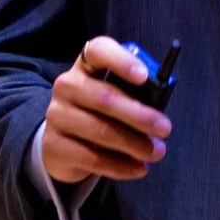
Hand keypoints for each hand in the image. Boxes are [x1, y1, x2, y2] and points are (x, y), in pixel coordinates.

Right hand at [41, 36, 171, 185]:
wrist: (62, 142)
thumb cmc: (100, 113)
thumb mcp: (115, 97)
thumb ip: (134, 97)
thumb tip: (159, 115)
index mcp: (85, 66)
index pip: (98, 51)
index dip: (121, 61)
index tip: (144, 76)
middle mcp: (67, 86)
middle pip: (103, 97)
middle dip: (139, 114)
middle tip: (165, 128)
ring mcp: (57, 115)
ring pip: (100, 130)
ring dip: (134, 144)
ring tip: (157, 152)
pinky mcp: (54, 145)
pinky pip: (92, 158)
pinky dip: (120, 166)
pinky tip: (138, 169)